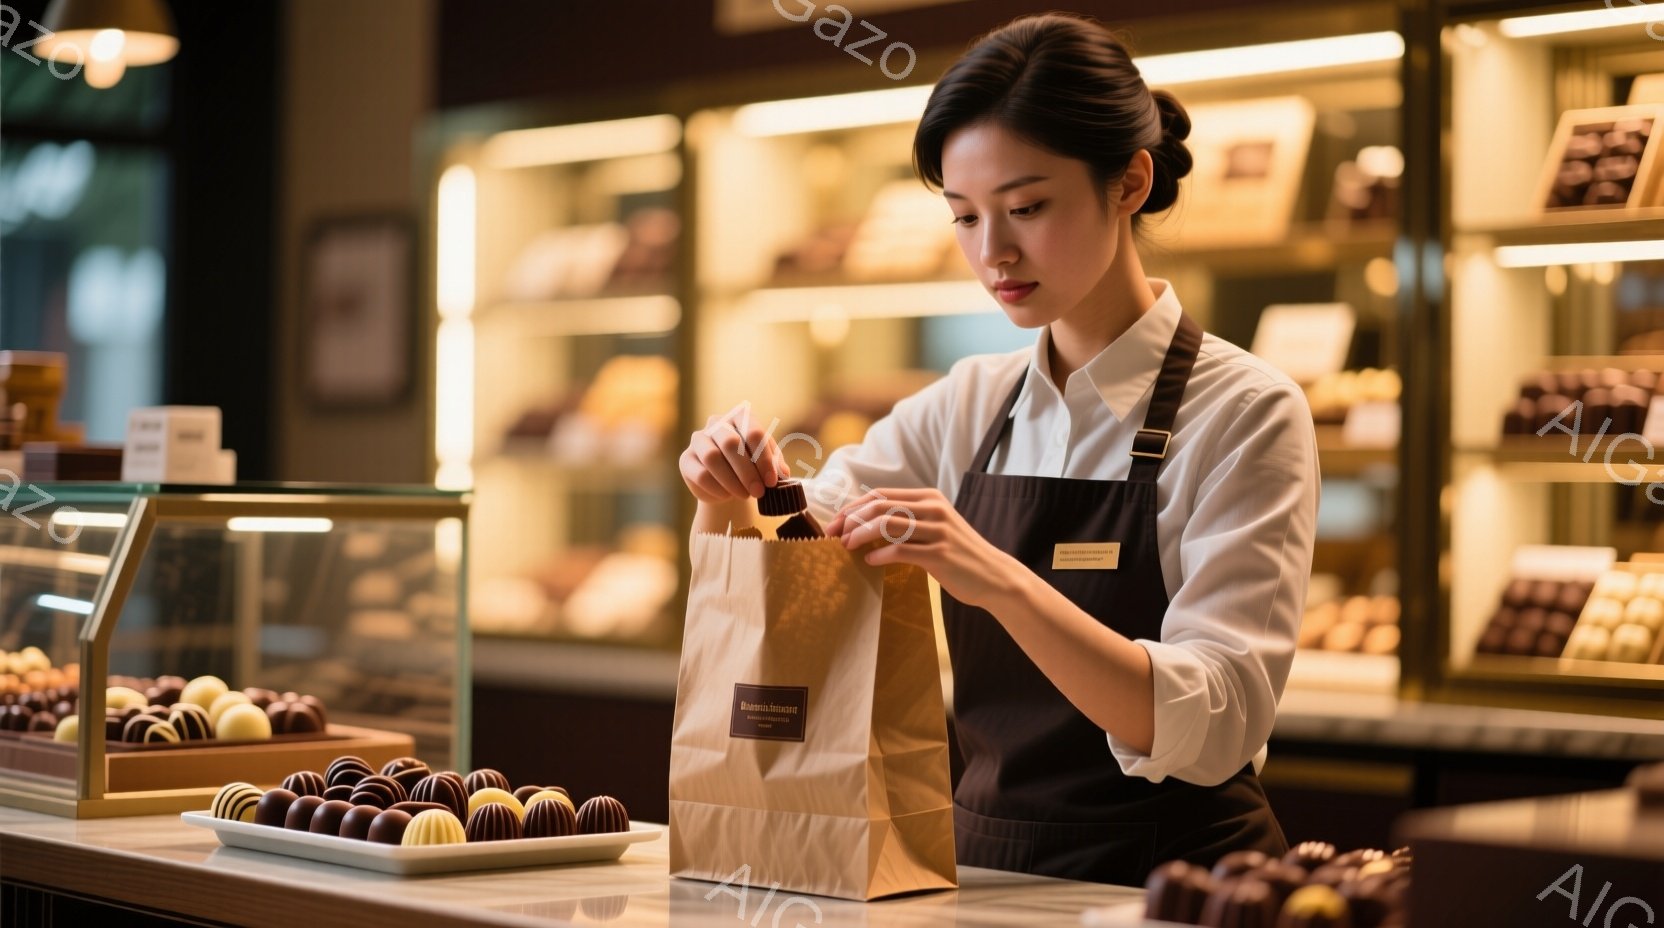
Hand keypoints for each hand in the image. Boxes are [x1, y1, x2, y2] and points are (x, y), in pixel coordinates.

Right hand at [679, 402, 786, 502]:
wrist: (728, 485)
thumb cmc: (752, 468)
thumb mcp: (767, 465)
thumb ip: (775, 466)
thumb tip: (781, 472)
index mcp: (740, 416)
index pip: (753, 432)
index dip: (764, 459)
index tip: (772, 481)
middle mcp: (717, 422)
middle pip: (730, 443)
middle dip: (747, 472)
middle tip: (758, 492)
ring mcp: (698, 439)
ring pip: (712, 457)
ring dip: (732, 481)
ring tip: (744, 495)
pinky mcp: (686, 459)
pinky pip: (700, 474)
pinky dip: (717, 489)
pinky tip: (727, 496)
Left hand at [826, 487, 1019, 609]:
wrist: (994, 576)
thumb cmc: (958, 554)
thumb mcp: (935, 527)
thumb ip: (907, 520)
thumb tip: (865, 524)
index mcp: (929, 497)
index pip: (880, 495)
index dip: (852, 507)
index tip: (834, 523)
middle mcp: (933, 508)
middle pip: (879, 505)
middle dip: (850, 520)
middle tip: (833, 536)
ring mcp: (938, 531)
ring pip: (886, 524)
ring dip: (860, 536)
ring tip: (847, 547)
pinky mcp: (940, 554)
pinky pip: (900, 551)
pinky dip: (879, 555)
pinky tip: (870, 562)